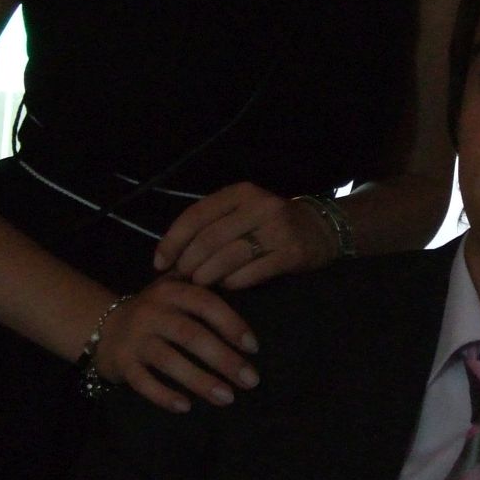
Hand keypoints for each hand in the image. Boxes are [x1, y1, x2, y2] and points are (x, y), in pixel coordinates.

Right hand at [92, 275, 259, 413]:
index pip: (205, 304)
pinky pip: (143, 382)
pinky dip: (163, 395)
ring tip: (227, 397)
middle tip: (250, 380)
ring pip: (169, 360)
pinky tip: (185, 407)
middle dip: (223, 359)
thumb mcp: (174, 291)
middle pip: (191, 335)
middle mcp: (151, 312)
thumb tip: (242, 292)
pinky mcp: (121, 362)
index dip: (231, 323)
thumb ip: (202, 292)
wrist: (104, 326)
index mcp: (171, 291)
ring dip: (200, 381)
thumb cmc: (155, 312)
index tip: (253, 347)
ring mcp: (134, 338)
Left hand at [152, 182, 337, 288]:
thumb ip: (211, 226)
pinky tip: (226, 286)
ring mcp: (277, 229)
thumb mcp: (242, 212)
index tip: (159, 262)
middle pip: (209, 238)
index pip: (196, 215)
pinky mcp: (290, 253)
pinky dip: (233, 283)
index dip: (172, 241)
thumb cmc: (269, 224)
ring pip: (228, 256)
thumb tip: (170, 256)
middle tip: (181, 278)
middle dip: (188, 262)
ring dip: (207, 275)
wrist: (320, 229)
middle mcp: (258, 206)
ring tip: (199, 284)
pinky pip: (251, 272)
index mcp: (240, 193)